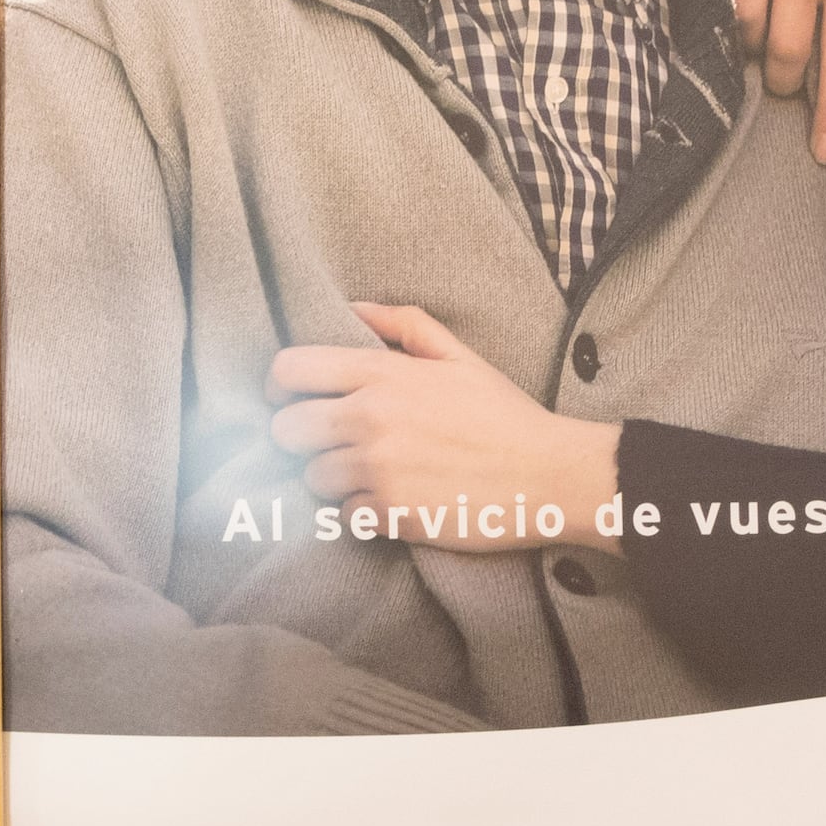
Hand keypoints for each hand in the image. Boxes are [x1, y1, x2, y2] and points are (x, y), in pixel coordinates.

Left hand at [268, 303, 620, 526]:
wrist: (548, 475)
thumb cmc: (505, 414)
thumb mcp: (461, 356)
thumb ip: (405, 325)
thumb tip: (355, 309)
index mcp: (383, 375)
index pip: (290, 369)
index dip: (277, 386)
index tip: (287, 398)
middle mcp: (370, 420)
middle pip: (285, 430)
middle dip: (297, 437)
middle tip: (323, 443)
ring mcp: (377, 470)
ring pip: (311, 478)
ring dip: (330, 478)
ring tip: (363, 474)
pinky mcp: (390, 514)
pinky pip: (343, 516)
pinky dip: (359, 511)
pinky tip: (387, 500)